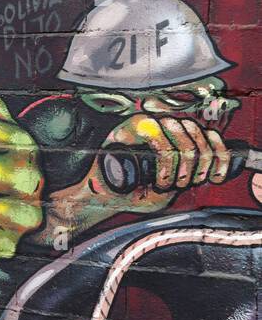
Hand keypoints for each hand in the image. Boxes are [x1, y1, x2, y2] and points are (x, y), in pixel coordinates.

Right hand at [89, 114, 228, 213]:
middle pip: (198, 138)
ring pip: (184, 143)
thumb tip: (219, 166)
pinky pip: (163, 146)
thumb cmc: (133, 191)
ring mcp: (147, 122)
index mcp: (174, 133)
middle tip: (180, 185)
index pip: (209, 135)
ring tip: (167, 185)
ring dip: (181, 171)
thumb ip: (193, 172)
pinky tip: (159, 181)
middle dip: (196, 169)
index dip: (219, 156)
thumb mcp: (172, 183)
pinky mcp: (131, 127)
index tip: (213, 177)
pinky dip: (166, 169)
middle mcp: (162, 123)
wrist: (100, 196)